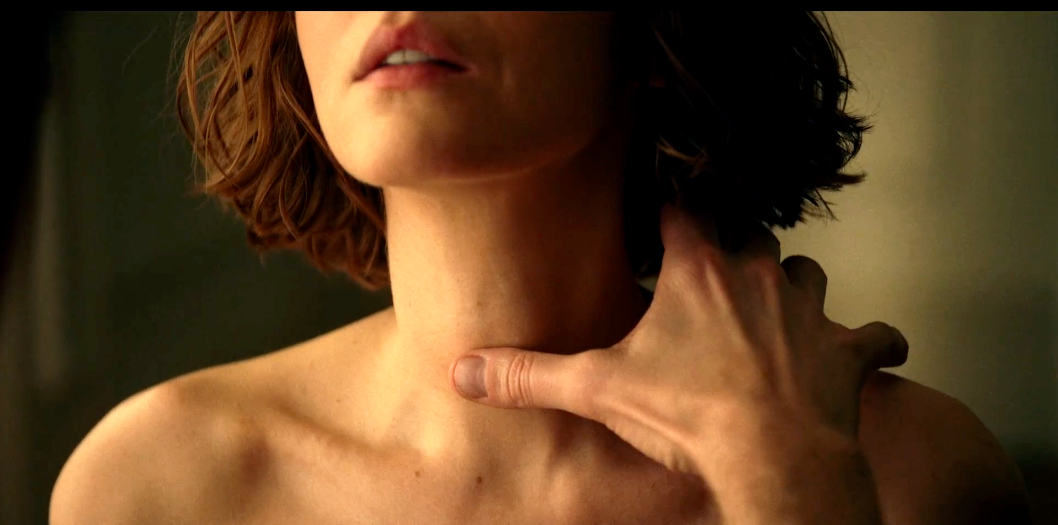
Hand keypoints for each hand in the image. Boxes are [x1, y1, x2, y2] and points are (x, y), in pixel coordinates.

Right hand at [449, 204, 906, 521]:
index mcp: (698, 271)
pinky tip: (869, 349)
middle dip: (733, 246)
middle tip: (715, 268)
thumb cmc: (690, 414)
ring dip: (794, 286)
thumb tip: (464, 370)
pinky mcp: (848, 352)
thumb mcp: (597, 389)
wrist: (773, 455)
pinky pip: (875, 336)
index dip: (673, 205)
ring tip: (777, 308)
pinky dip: (871, 342)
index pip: (683, 209)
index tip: (666, 205)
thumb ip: (530, 374)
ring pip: (808, 272)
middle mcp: (758, 276)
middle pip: (750, 234)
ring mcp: (810, 311)